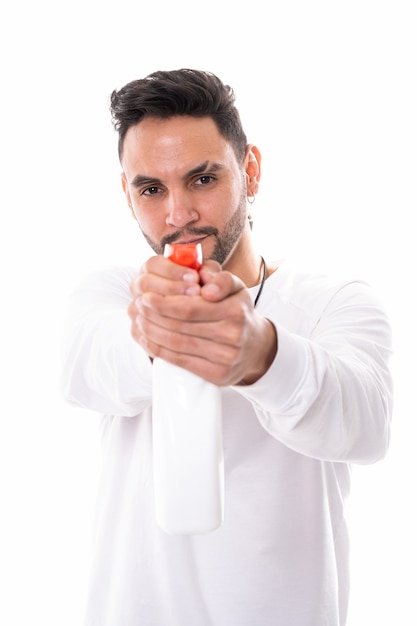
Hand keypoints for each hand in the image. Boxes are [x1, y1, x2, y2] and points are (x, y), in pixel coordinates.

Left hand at [128, 255, 276, 385]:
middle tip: (138, 307)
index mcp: (236, 310)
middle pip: (181, 326)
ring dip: (152, 332)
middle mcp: (233, 335)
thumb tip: (202, 278)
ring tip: (140, 321)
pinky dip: (160, 350)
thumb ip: (219, 276)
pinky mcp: (218, 375)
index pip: (190, 307)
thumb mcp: (235, 287)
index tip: (146, 296)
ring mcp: (226, 358)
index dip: (164, 303)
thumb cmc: (238, 311)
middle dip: (154, 316)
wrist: (256, 346)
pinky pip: (181, 361)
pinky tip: (148, 340)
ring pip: (178, 344)